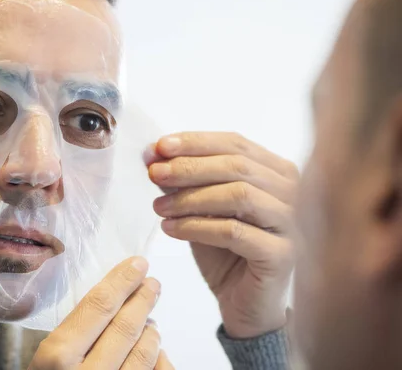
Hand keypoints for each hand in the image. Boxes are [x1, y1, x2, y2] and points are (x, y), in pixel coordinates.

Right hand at [29, 257, 173, 369]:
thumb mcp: (47, 359)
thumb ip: (73, 333)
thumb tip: (113, 298)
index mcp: (57, 357)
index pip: (98, 306)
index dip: (122, 280)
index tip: (137, 264)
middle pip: (126, 325)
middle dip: (143, 298)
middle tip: (152, 282)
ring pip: (145, 351)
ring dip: (152, 328)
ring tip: (151, 316)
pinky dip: (158, 358)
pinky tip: (155, 348)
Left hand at [148, 132, 296, 338]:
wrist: (245, 304)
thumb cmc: (226, 252)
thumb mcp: (201, 209)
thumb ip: (183, 180)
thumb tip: (152, 153)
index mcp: (277, 172)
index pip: (235, 143)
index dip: (195, 142)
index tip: (159, 147)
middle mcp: (293, 192)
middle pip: (237, 166)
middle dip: (189, 167)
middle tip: (154, 174)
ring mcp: (293, 223)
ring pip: (238, 195)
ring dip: (191, 198)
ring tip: (159, 207)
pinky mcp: (283, 254)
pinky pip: (235, 231)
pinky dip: (197, 227)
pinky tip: (171, 229)